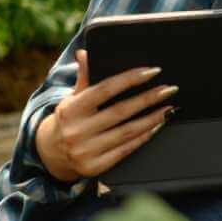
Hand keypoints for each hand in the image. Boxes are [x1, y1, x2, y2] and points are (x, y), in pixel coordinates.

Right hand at [35, 50, 176, 181]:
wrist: (51, 153)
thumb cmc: (69, 119)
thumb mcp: (72, 99)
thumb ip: (84, 78)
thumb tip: (85, 53)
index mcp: (70, 109)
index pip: (104, 89)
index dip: (130, 79)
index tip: (153, 71)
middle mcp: (76, 130)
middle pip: (121, 111)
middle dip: (149, 98)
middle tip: (170, 89)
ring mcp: (85, 151)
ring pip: (127, 132)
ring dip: (153, 119)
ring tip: (170, 108)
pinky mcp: (95, 167)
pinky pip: (126, 149)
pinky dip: (144, 136)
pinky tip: (158, 126)